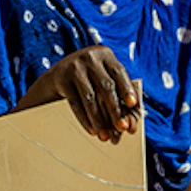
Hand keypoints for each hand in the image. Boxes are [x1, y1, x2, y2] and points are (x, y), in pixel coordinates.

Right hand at [21, 45, 140, 141]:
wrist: (58, 74)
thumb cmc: (89, 79)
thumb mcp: (103, 76)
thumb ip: (118, 91)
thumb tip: (131, 121)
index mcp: (105, 54)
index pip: (119, 72)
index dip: (127, 89)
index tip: (133, 105)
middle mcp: (90, 57)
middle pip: (106, 86)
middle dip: (115, 110)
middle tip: (122, 128)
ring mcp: (74, 67)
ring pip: (90, 97)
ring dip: (99, 120)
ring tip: (105, 136)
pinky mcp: (61, 79)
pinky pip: (75, 103)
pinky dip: (85, 119)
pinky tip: (92, 130)